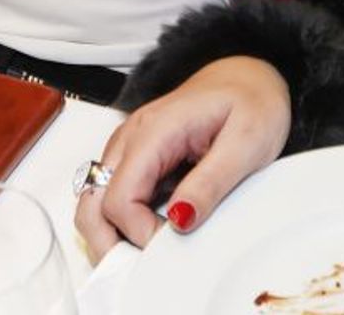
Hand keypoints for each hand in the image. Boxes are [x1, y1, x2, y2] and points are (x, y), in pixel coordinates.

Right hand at [73, 56, 289, 260]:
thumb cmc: (251, 102)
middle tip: (143, 267)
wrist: (249, 76)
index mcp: (155, 130)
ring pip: (95, 201)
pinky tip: (152, 230)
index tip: (171, 245)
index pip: (119, 196)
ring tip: (149, 252)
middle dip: (108, 242)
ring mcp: (130, 146)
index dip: (138, 232)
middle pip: (91, 202)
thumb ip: (210, 183)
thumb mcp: (246, 144)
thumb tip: (180, 221)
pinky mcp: (136, 156)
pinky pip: (113, 194)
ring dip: (112, 233)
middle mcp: (132, 137)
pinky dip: (123, 220)